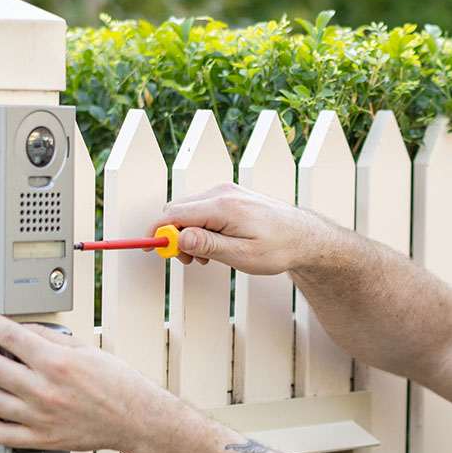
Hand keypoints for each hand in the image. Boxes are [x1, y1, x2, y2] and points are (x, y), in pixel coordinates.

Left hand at [0, 309, 176, 452]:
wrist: (136, 419)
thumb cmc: (119, 386)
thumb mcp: (87, 350)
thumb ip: (50, 339)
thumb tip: (22, 332)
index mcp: (57, 362)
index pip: (8, 335)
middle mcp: (45, 389)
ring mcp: (41, 416)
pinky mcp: (42, 438)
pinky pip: (1, 433)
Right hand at [157, 181, 333, 271]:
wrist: (303, 237)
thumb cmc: (277, 249)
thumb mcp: (242, 256)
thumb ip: (209, 246)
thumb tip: (179, 238)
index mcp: (222, 207)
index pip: (174, 214)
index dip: (157, 232)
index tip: (148, 248)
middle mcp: (221, 192)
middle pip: (177, 210)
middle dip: (174, 236)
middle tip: (188, 261)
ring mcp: (226, 191)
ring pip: (188, 209)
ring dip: (188, 233)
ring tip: (206, 258)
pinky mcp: (230, 194)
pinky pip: (202, 208)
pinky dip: (200, 226)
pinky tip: (214, 244)